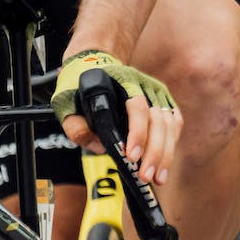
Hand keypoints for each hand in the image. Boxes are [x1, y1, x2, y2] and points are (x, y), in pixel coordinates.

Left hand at [52, 50, 183, 187]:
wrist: (96, 62)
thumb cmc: (79, 86)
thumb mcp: (65, 104)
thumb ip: (76, 127)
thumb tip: (100, 147)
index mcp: (121, 82)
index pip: (137, 107)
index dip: (138, 132)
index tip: (132, 156)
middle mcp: (145, 85)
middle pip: (158, 119)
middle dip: (155, 152)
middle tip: (146, 176)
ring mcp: (157, 93)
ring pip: (170, 124)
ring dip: (166, 154)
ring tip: (157, 177)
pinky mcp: (164, 102)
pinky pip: (174, 125)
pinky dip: (171, 145)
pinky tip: (163, 165)